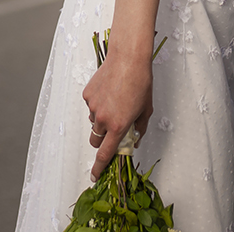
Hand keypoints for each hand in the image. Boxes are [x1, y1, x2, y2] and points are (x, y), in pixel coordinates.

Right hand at [82, 50, 152, 177]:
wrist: (128, 58)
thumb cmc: (141, 82)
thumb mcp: (146, 109)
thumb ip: (139, 129)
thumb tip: (134, 139)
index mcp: (118, 125)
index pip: (105, 154)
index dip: (99, 167)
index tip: (94, 175)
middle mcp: (103, 118)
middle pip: (95, 140)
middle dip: (102, 140)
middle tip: (113, 129)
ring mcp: (93, 106)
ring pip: (94, 122)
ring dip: (101, 120)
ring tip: (115, 103)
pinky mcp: (87, 94)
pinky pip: (91, 106)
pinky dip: (98, 104)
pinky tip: (109, 92)